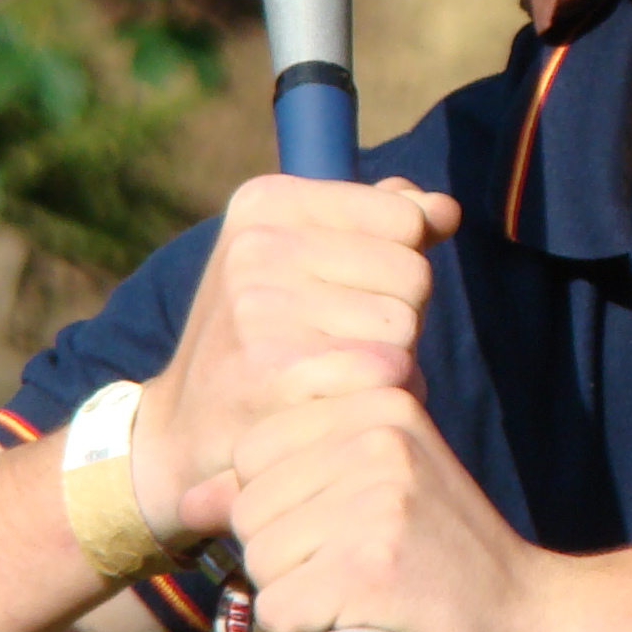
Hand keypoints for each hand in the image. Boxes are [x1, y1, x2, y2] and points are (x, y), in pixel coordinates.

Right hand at [131, 176, 460, 541]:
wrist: (186, 429)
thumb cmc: (265, 335)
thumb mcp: (305, 257)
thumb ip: (382, 220)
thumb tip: (445, 210)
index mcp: (267, 202)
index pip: (406, 218)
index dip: (399, 262)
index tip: (347, 291)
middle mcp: (258, 245)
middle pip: (413, 275)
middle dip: (399, 315)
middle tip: (341, 343)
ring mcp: (262, 306)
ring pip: (406, 328)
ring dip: (394, 361)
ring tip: (337, 375)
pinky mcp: (278, 371)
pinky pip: (389, 373)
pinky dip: (382, 397)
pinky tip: (338, 405)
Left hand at [219, 385, 548, 631]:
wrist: (532, 628)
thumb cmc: (444, 569)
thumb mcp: (373, 500)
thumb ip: (288, 486)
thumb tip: (189, 501)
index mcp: (380, 406)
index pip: (254, 452)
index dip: (278, 510)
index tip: (342, 535)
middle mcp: (379, 439)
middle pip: (250, 510)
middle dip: (282, 561)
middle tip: (356, 580)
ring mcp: (379, 501)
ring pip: (260, 564)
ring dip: (292, 605)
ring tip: (361, 606)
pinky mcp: (373, 568)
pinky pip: (278, 613)